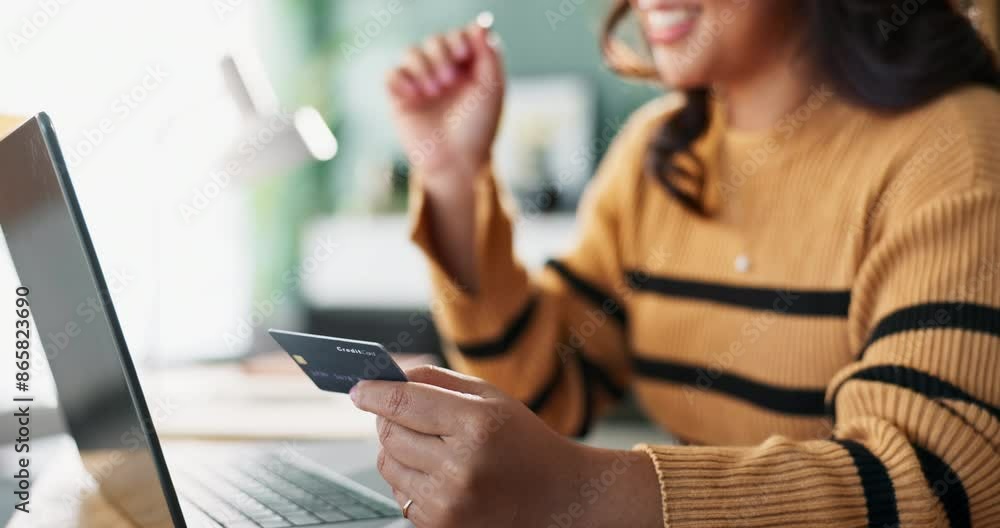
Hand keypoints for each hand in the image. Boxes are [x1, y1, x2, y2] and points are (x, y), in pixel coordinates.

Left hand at [350, 366, 662, 527]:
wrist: (560, 498)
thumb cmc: (524, 441)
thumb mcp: (491, 398)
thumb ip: (437, 381)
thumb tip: (386, 375)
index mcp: (476, 426)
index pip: (402, 402)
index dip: (373, 391)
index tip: (358, 387)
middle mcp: (460, 467)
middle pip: (389, 433)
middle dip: (387, 418)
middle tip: (399, 412)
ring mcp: (449, 503)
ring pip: (387, 464)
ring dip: (396, 449)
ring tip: (427, 445)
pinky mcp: (439, 527)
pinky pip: (398, 492)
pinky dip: (407, 477)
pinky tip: (437, 472)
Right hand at [385, 20, 504, 180]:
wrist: (457, 162)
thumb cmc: (479, 129)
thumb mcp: (491, 90)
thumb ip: (489, 55)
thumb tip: (480, 23)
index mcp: (466, 68)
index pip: (458, 36)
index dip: (459, 39)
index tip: (464, 55)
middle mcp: (442, 72)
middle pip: (434, 40)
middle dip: (441, 54)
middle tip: (449, 80)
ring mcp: (419, 84)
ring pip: (411, 53)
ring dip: (423, 66)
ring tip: (434, 91)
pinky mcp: (400, 99)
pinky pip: (392, 75)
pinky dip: (402, 80)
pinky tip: (416, 96)